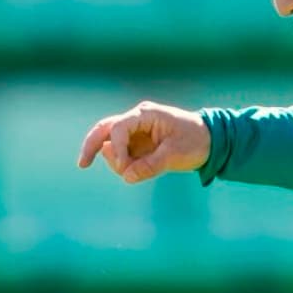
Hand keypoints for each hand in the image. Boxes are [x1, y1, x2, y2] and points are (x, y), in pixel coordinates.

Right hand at [76, 101, 210, 184]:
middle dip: (91, 146)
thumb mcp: (174, 155)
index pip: (118, 128)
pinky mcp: (137, 144)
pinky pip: (121, 154)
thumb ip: (149, 166)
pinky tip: (133, 172)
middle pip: (104, 129)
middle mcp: (136, 120)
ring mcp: (135, 132)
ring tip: (133, 173)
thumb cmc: (195, 141)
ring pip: (111, 144)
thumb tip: (126, 177)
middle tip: (82, 165)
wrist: (210, 141)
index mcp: (145, 115)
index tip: (123, 167)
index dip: (117, 148)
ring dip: (114, 161)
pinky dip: (122, 165)